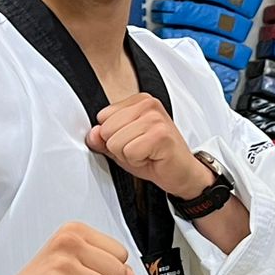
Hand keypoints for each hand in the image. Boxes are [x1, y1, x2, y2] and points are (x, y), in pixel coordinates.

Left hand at [85, 93, 213, 199]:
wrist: (182, 173)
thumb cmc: (155, 157)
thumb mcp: (122, 146)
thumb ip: (104, 139)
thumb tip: (92, 134)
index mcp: (139, 101)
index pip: (102, 116)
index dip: (113, 136)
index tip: (133, 141)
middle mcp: (148, 104)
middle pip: (106, 129)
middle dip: (119, 147)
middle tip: (140, 150)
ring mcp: (155, 118)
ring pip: (116, 142)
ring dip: (128, 155)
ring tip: (146, 153)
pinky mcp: (160, 135)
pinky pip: (129, 151)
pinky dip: (137, 161)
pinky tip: (152, 158)